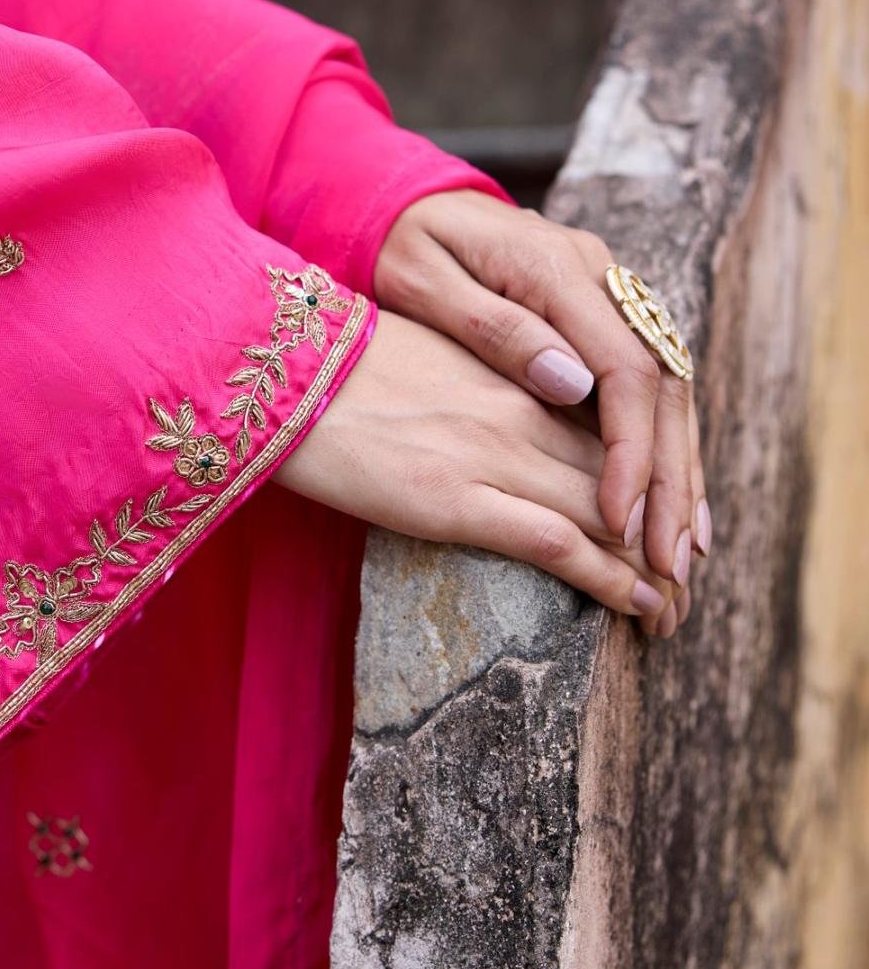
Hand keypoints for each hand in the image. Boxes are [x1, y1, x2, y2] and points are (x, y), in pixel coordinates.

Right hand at [278, 314, 677, 627]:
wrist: (278, 369)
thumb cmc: (339, 367)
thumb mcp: (434, 356)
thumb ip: (487, 383)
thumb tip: (511, 419)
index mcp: (518, 373)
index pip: (614, 429)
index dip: (653, 479)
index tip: (668, 519)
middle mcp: (524, 411)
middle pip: (628, 476)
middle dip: (665, 534)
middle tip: (690, 579)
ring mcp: (495, 455)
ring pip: (611, 516)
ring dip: (655, 570)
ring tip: (676, 612)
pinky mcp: (458, 500)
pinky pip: (561, 545)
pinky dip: (614, 581)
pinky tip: (643, 607)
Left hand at [373, 191, 708, 608]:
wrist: (402, 198)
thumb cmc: (402, 244)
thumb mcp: (426, 280)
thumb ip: (496, 330)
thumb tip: (572, 384)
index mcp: (557, 269)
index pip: (624, 369)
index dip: (630, 451)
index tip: (620, 520)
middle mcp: (600, 276)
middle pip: (663, 385)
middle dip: (671, 478)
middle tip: (674, 562)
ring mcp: (608, 292)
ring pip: (668, 387)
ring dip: (680, 470)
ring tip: (686, 550)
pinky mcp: (602, 312)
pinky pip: (647, 383)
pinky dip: (661, 444)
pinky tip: (668, 502)